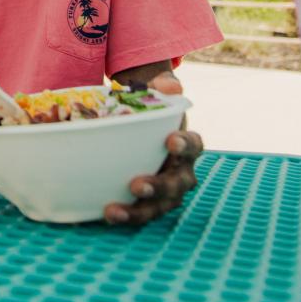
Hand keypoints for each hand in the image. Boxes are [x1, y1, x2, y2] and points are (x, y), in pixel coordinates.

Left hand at [103, 72, 203, 226]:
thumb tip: (171, 85)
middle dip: (159, 187)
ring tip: (114, 211)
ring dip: (139, 211)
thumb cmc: (150, 110)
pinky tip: (106, 214)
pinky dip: (125, 216)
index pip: (194, 144)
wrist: (136, 126)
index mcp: (186, 144)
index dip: (186, 144)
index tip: (171, 141)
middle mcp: (181, 171)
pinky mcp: (146, 202)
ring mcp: (165, 191)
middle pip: (177, 184)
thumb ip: (162, 87)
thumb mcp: (155, 94)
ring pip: (159, 206)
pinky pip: (140, 213)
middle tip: (137, 185)